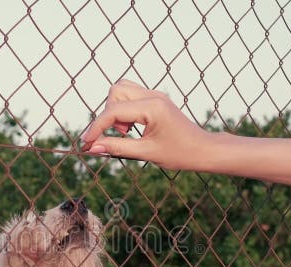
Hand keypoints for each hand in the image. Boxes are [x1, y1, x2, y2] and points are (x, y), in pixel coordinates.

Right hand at [80, 80, 215, 170]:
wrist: (203, 149)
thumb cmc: (180, 153)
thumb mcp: (146, 153)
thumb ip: (117, 147)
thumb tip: (93, 147)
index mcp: (152, 107)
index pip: (114, 111)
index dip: (96, 127)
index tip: (86, 143)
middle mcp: (153, 95)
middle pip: (115, 91)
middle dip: (108, 114)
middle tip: (121, 135)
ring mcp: (155, 95)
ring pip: (121, 89)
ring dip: (115, 109)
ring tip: (126, 131)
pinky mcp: (155, 99)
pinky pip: (130, 95)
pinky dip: (124, 109)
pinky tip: (132, 128)